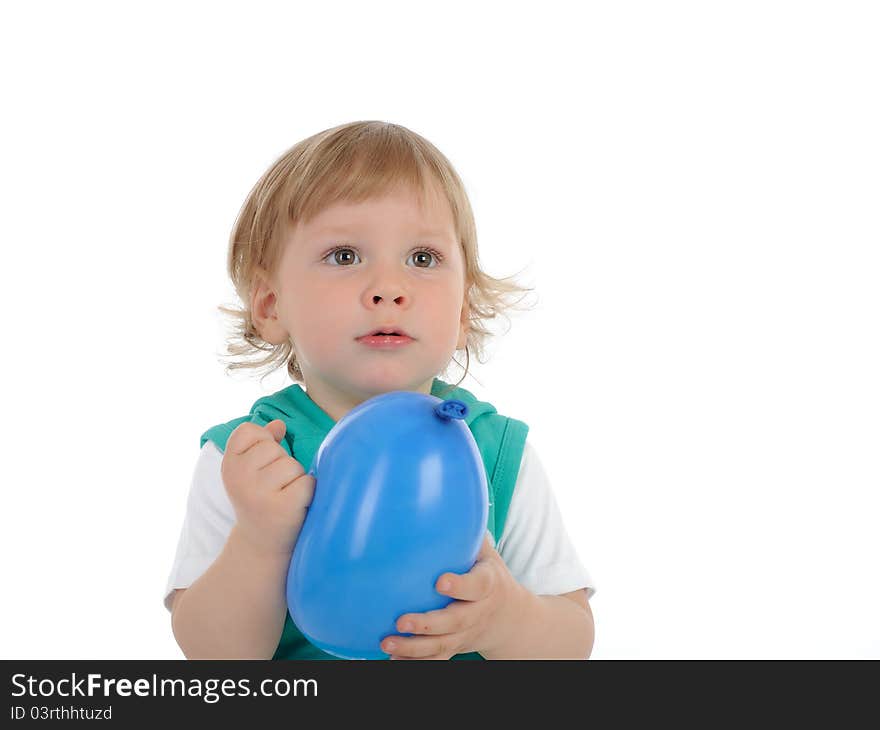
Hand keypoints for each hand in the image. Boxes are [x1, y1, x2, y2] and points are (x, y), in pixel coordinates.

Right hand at [221, 419, 314, 555]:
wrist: (261, 546)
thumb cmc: (260, 500)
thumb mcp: (250, 471)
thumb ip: (262, 442)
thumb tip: (279, 424)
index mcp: (229, 465)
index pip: (249, 431)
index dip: (262, 443)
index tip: (258, 468)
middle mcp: (239, 478)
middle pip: (275, 448)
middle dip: (281, 464)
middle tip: (273, 489)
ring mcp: (259, 493)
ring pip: (293, 465)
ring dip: (295, 480)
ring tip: (283, 498)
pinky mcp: (282, 507)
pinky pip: (307, 482)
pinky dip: (308, 493)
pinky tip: (295, 507)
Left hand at [380, 533, 525, 659]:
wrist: (512, 619)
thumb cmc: (491, 574)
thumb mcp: (487, 553)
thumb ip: (467, 531)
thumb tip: (446, 496)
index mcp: (488, 585)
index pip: (477, 586)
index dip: (460, 585)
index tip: (440, 581)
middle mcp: (478, 613)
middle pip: (454, 622)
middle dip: (427, 624)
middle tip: (402, 620)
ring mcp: (465, 635)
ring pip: (441, 645)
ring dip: (413, 648)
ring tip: (387, 642)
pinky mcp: (455, 647)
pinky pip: (436, 660)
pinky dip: (415, 663)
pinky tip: (392, 661)